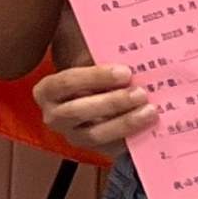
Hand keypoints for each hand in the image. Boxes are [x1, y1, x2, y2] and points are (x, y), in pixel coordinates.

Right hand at [32, 59, 155, 154]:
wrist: (98, 101)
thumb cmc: (94, 77)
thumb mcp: (89, 63)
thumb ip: (97, 57)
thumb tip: (121, 47)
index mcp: (47, 91)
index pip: (66, 82)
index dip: (95, 77)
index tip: (125, 72)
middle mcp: (53, 116)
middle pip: (78, 110)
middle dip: (112, 102)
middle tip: (141, 92)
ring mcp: (73, 136)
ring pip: (95, 134)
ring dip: (124, 122)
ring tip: (150, 110)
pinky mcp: (95, 150)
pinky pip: (112, 148)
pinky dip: (131, 136)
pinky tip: (149, 126)